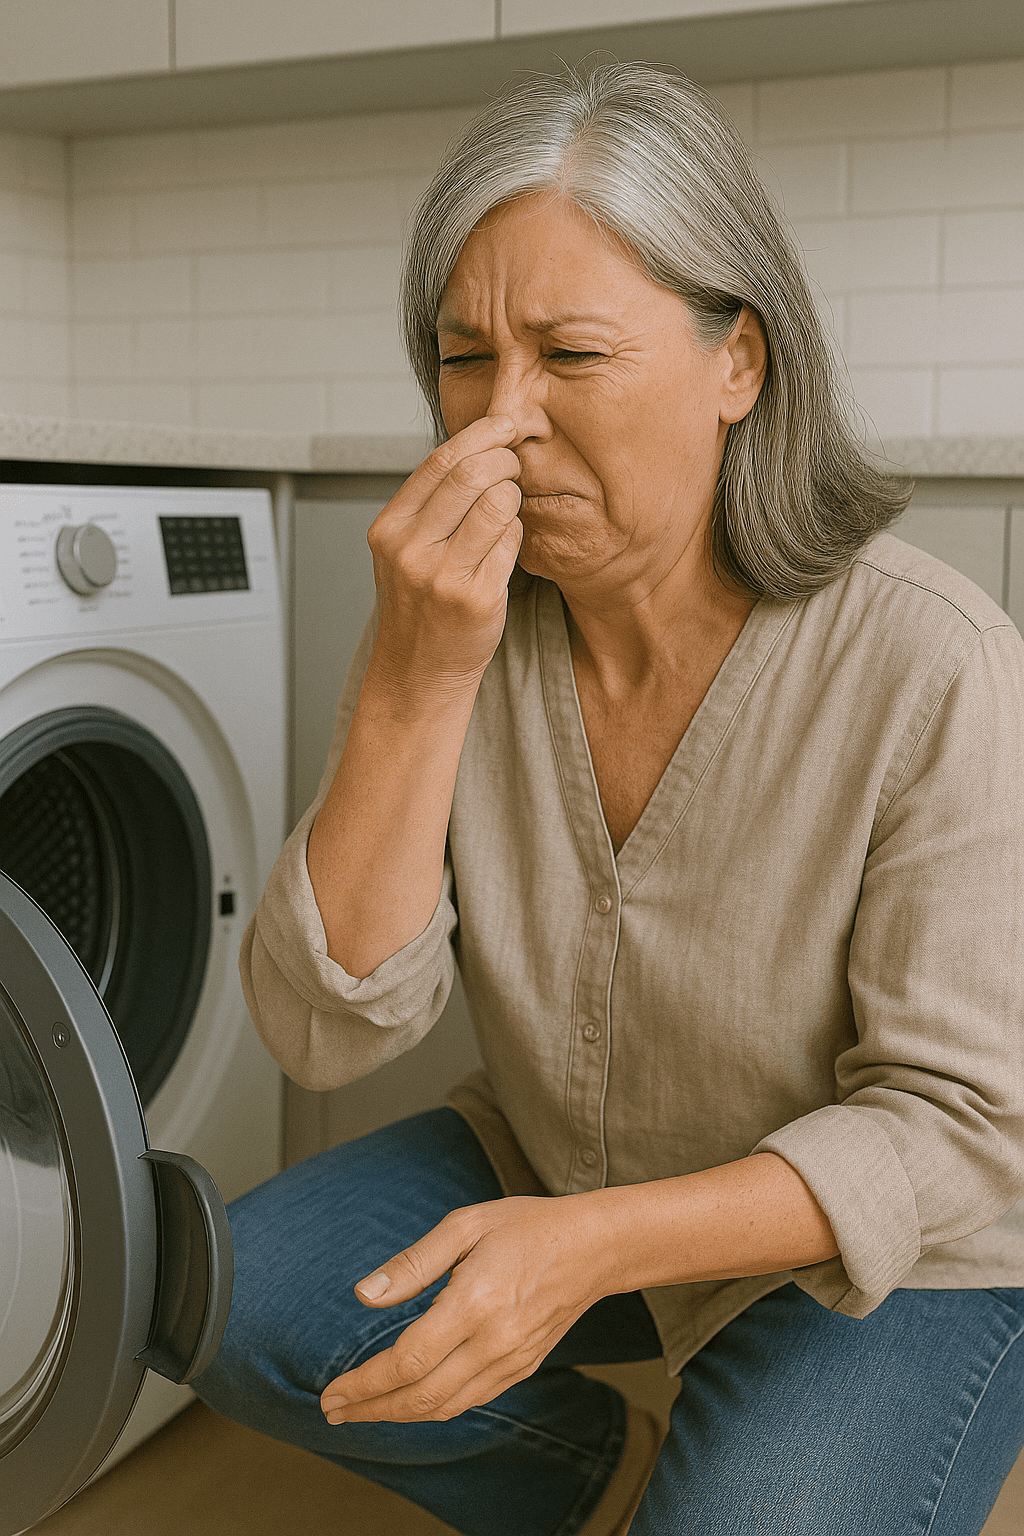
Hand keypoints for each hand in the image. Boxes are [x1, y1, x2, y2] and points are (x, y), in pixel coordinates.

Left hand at [319, 1196, 614, 1424]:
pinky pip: (469, 1401)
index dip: (364, 1384)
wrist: (594, 1248)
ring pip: (444, 1407)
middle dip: (370, 1409)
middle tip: (332, 1410)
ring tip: (361, 1411)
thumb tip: (364, 1294)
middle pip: (421, 1396)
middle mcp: (494, 1340)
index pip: (408, 1360)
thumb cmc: (527, 1227)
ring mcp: (512, 1360)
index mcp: (475, 1301)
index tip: (331, 1392)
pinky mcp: (522, 1368)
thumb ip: (413, 1262)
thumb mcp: (466, 1224)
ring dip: (397, 1415)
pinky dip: (432, 1408)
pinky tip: (409, 1398)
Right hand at [367, 415, 523, 702]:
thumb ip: (429, 504)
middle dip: (504, 459)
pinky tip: (507, 542)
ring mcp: (443, 576)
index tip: (503, 425)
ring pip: (497, 504)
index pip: (439, 462)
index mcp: (389, 529)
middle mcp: (411, 550)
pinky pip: (512, 541)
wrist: (419, 671)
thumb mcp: (404, 549)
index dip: (479, 435)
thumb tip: (477, 446)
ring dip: (513, 495)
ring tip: (509, 505)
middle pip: (470, 475)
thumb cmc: (419, 605)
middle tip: (515, 463)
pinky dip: (516, 533)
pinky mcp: (477, 598)